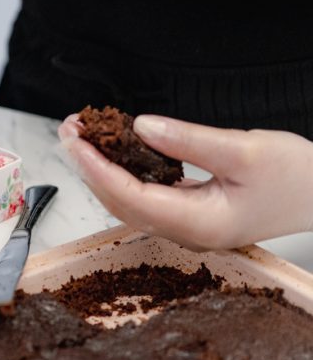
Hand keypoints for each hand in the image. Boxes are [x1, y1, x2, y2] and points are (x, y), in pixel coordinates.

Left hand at [59, 114, 312, 250]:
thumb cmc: (298, 177)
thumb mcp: (244, 150)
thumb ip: (188, 141)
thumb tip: (140, 128)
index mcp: (198, 223)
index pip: (128, 196)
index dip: (95, 166)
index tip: (74, 139)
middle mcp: (186, 231)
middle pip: (119, 201)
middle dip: (89, 165)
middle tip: (70, 128)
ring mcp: (188, 226)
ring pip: (128, 200)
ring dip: (101, 169)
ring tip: (83, 135)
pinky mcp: (192, 214)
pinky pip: (144, 196)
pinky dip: (123, 173)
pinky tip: (114, 151)